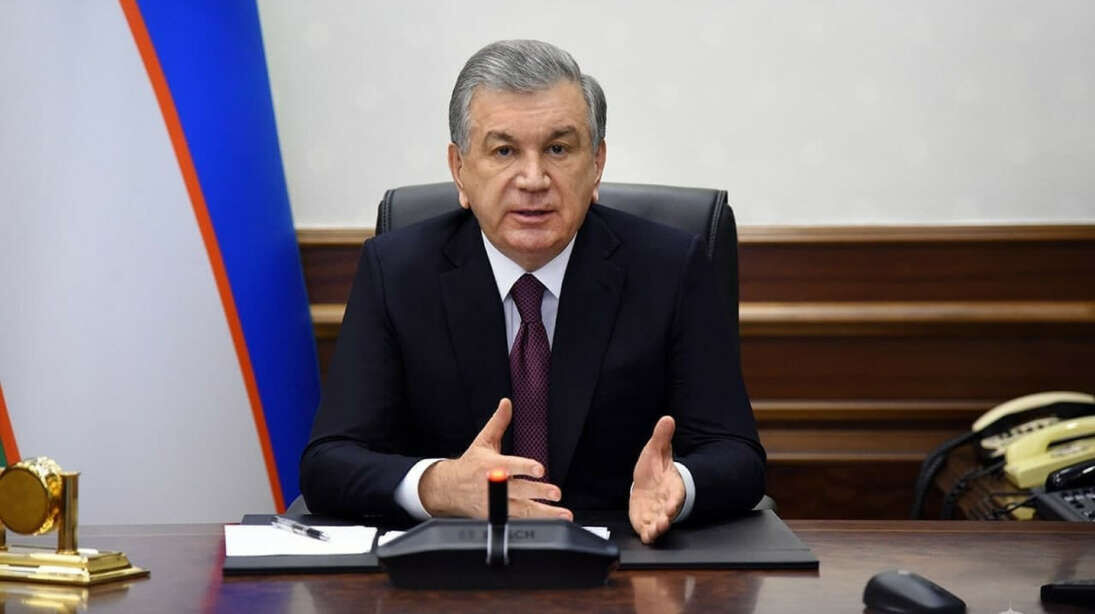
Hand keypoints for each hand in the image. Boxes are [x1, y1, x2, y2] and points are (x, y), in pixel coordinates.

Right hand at [419, 398, 572, 520]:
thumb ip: (498, 423)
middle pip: (518, 491)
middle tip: (556, 492)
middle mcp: (494, 486)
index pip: (510, 466)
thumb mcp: (483, 441)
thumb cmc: (470, 465)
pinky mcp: (497, 517)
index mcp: (492, 466)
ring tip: (563, 513)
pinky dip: (535, 524)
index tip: (540, 469)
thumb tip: (507, 403)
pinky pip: (518, 522)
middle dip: (538, 493)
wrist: (449, 489)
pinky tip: (551, 524)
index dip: (525, 468)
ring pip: (522, 511)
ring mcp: (496, 505)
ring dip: (544, 513)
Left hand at [629, 416, 685, 543]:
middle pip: (669, 513)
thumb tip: (667, 418)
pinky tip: (646, 536)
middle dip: (667, 518)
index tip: (671, 505)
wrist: (645, 483)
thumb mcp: (655, 451)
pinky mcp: (646, 521)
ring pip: (660, 524)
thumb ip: (661, 437)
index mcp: (672, 486)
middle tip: (664, 522)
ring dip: (658, 529)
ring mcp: (656, 513)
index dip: (674, 500)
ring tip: (654, 531)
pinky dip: (648, 534)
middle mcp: (666, 502)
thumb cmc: (654, 469)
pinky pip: (648, 530)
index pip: (676, 494)